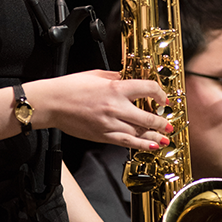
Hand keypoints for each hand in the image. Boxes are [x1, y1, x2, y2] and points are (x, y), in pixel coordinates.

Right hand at [36, 70, 171, 151]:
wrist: (52, 103)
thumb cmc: (71, 86)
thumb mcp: (97, 74)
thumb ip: (115, 76)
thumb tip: (128, 77)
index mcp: (116, 88)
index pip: (147, 89)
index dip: (160, 94)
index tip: (164, 98)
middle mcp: (116, 107)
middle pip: (147, 116)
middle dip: (162, 121)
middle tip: (169, 123)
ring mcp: (109, 124)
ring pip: (138, 133)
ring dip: (154, 136)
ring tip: (165, 138)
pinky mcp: (102, 136)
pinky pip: (125, 142)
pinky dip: (140, 145)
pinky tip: (149, 147)